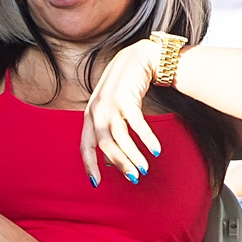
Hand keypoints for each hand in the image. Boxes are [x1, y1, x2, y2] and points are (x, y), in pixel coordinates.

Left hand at [80, 38, 163, 185]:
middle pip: (105, 145)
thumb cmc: (124, 88)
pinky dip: (147, 139)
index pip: (85, 146)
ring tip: (145, 169)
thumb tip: (110, 163)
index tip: (96, 184)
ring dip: (134, 155)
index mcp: (90, 116)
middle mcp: (96, 110)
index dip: (90, 165)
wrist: (138, 57)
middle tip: (133, 179)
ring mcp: (111, 103)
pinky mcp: (127, 97)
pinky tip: (156, 150)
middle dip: (119, 164)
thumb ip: (108, 132)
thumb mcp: (111, 110)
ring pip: (121, 137)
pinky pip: (138, 124)